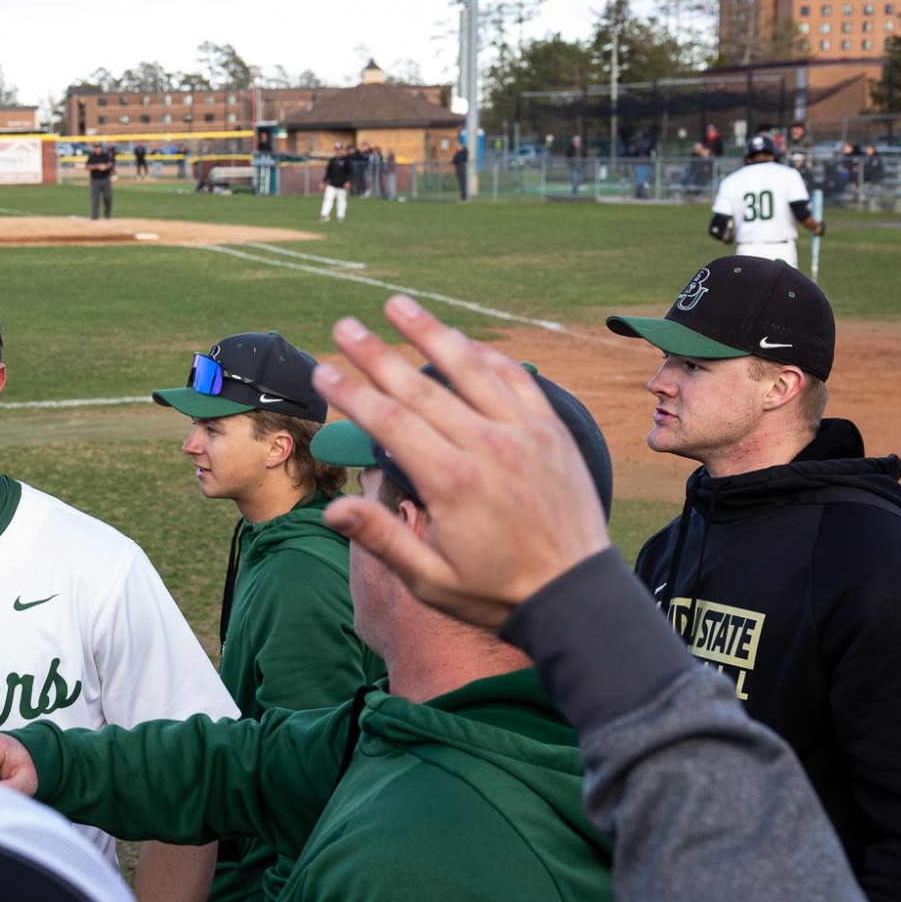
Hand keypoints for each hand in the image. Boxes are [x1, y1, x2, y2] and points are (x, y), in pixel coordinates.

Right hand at [313, 296, 611, 628]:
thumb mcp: (430, 581)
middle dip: (376, 353)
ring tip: (398, 305)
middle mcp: (488, 447)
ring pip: (471, 368)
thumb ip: (381, 539)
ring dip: (430, 333)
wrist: (577, 596)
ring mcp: (524, 433)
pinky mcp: (552, 432)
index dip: (352, 393)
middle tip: (344, 326)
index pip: (390, 421)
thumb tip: (330, 510)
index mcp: (452, 482)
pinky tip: (464, 341)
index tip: (323, 371)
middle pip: (421, 387)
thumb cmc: (497, 592)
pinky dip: (488, 356)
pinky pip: (517, 378)